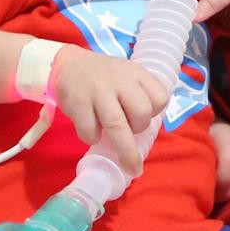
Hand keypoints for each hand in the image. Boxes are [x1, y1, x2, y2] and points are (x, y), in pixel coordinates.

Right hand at [49, 48, 171, 173]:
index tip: (145, 115)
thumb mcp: (127, 76)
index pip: (160, 97)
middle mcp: (119, 80)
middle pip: (141, 112)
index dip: (155, 112)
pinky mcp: (77, 103)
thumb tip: (148, 131)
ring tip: (129, 166)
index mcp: (136, 73)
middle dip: (139, 128)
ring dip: (125, 150)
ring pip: (117, 126)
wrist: (69, 65)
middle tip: (130, 129)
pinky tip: (91, 133)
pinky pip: (90, 131)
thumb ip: (140, 95)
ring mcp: (97, 91)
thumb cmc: (105, 78)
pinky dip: (92, 138)